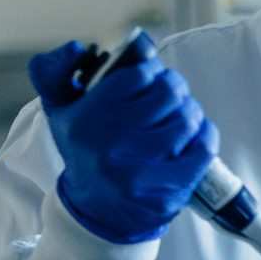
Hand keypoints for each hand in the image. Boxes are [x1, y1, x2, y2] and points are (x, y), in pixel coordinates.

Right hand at [29, 41, 218, 243]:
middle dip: (175, 88)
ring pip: (188, 119)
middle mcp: (107, 147)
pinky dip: (205, 136)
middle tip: (171, 94)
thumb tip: (77, 48)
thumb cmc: (87, 149)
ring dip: (190, 112)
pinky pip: (203, 149)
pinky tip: (192, 138)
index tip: (151, 77)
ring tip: (179, 117)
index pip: (138, 75)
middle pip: (169, 93)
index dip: (151, 70)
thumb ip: (55, 71)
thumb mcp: (60, 110)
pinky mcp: (164, 194)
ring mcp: (137, 174)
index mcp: (83, 121)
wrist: (96, 211)